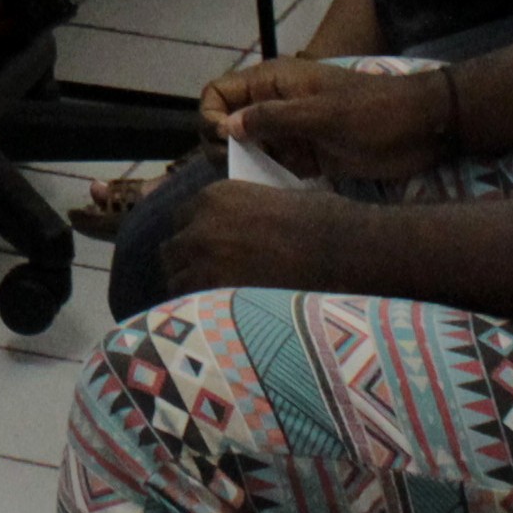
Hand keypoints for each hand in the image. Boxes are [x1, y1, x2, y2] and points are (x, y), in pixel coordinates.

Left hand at [149, 170, 349, 302]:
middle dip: (186, 262)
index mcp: (214, 196)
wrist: (340, 249)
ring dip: (191, 288)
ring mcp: (204, 259)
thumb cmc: (319, 220)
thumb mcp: (270, 199)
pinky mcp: (215, 290)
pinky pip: (192, 304)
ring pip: (176, 279)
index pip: (182, 219)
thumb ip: (241, 213)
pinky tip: (219, 316)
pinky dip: (201, 310)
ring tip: (211, 301)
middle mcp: (200, 225)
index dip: (194, 235)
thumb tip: (237, 229)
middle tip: (205, 278)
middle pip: (172, 250)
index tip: (206, 250)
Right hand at [199, 55, 457, 185]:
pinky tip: (277, 195)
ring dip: (246, 168)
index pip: (218, 93)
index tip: (226, 142)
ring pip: (248, 149)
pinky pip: (274, 168)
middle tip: (241, 168)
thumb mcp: (323, 114)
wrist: (424, 129)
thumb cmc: (375, 113)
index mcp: (273, 82)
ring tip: (259, 186)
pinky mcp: (306, 157)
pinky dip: (269, 181)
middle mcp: (274, 105)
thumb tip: (226, 127)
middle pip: (226, 124)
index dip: (210, 116)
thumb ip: (273, 119)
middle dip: (223, 147)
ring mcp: (290, 132)